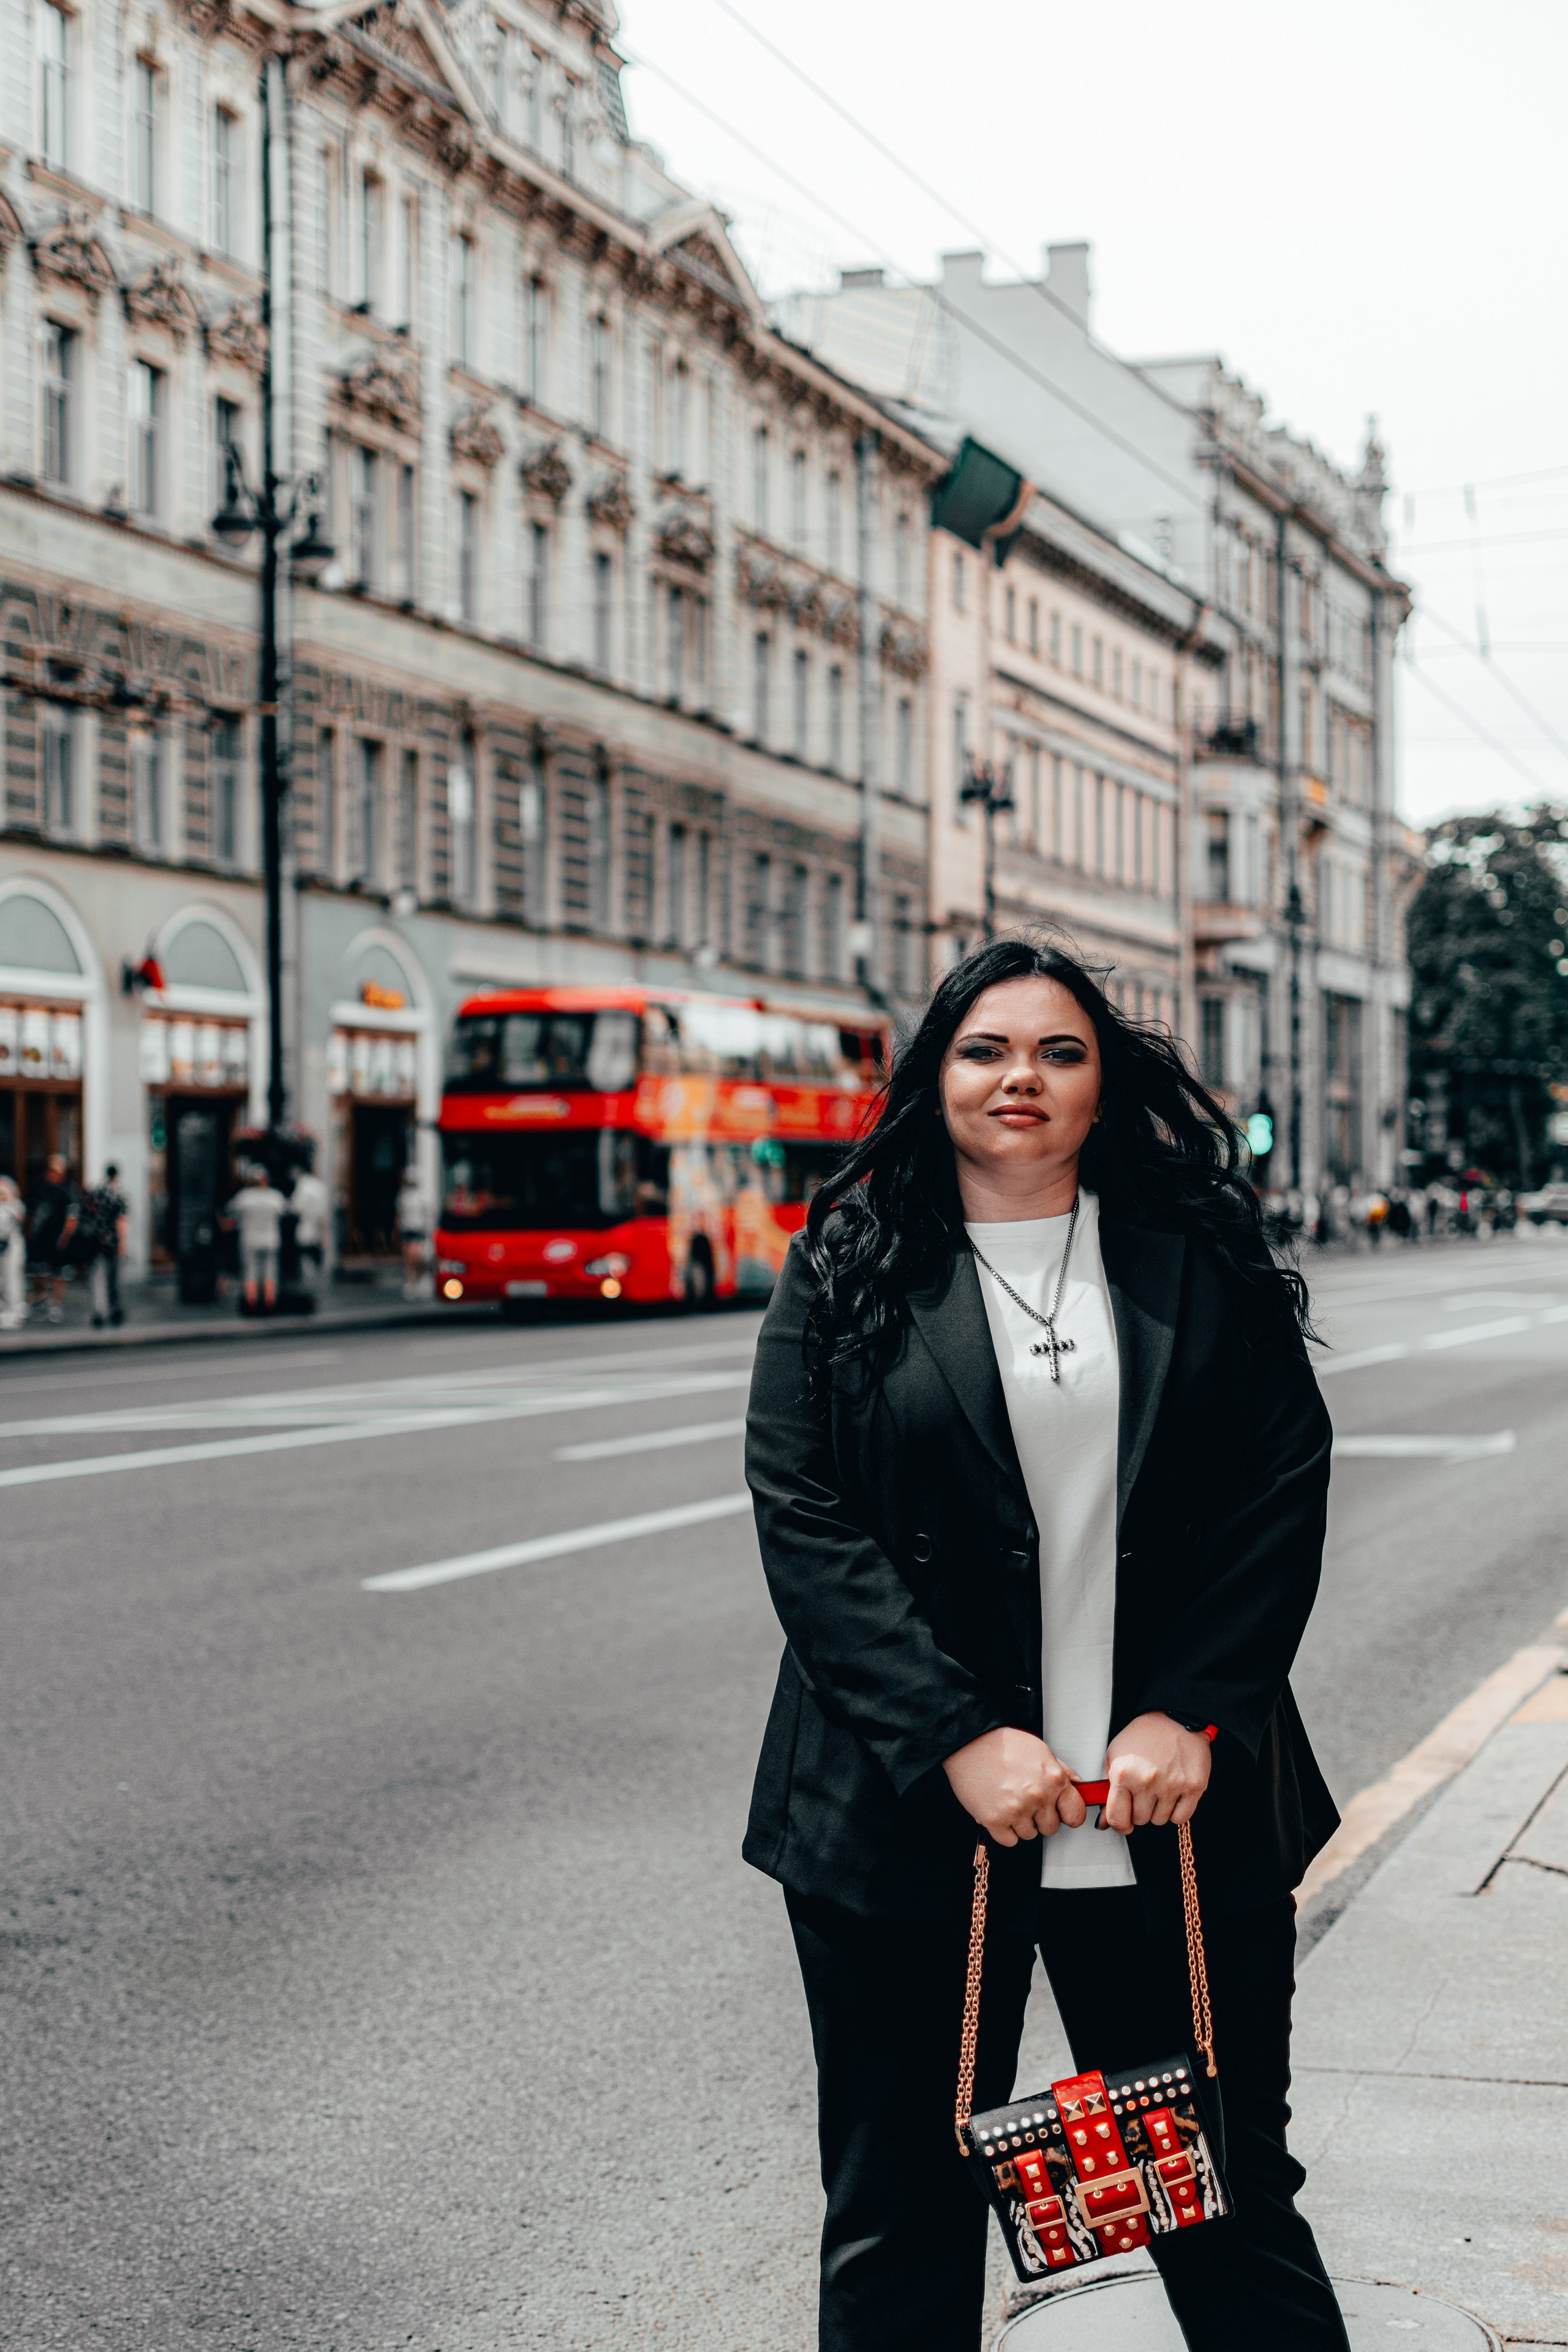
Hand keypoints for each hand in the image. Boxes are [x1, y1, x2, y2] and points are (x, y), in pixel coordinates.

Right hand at [942, 1727, 1087, 1845]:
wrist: (969, 1742)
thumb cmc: (1003, 1743)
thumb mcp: (1041, 1751)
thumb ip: (1062, 1772)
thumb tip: (1078, 1787)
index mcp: (1053, 1779)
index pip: (1076, 1815)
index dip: (1067, 1814)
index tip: (1061, 1812)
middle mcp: (1038, 1797)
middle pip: (1051, 1828)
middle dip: (1041, 1818)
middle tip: (1027, 1801)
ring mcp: (1016, 1810)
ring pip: (1030, 1835)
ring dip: (1021, 1823)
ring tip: (1010, 1801)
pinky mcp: (995, 1820)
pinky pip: (1010, 1840)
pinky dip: (1005, 1830)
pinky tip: (1000, 1811)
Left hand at [1102, 1713, 1211, 1833]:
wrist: (1174, 1718)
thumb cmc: (1143, 1736)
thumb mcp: (1115, 1757)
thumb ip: (1107, 1792)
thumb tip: (1104, 1823)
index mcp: (1124, 1773)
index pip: (1117, 1819)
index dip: (1119, 1824)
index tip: (1123, 1821)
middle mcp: (1147, 1781)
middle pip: (1140, 1820)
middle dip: (1139, 1810)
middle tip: (1143, 1792)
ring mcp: (1172, 1785)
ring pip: (1160, 1820)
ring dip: (1158, 1809)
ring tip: (1159, 1788)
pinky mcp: (1194, 1786)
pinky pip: (1181, 1818)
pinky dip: (1176, 1811)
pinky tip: (1173, 1794)